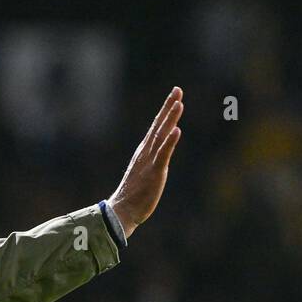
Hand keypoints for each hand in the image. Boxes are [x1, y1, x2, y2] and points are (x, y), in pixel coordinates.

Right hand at [107, 86, 183, 238]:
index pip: (156, 127)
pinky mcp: (154, 172)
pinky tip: (177, 130)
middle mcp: (146, 152)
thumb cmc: (133, 195)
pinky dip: (170, 141)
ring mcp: (149, 161)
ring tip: (179, 103)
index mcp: (144, 152)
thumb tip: (157, 157)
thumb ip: (150, 163)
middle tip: (177, 90)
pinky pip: (163, 154)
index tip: (174, 96)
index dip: (165, 111)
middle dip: (168, 107)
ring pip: (161, 135)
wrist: (122, 211)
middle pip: (159, 125)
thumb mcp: (143, 173)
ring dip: (170, 119)